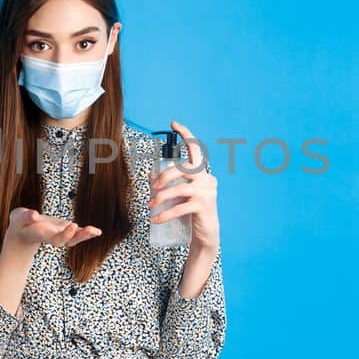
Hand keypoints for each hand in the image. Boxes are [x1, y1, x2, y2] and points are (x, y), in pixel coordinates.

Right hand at [3, 207, 102, 251]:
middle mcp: (52, 236)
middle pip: (67, 241)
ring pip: (73, 238)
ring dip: (85, 235)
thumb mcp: (18, 217)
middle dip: (79, 236)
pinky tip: (97, 231)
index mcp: (41, 234)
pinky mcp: (63, 230)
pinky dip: (86, 232)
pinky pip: (76, 233)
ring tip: (97, 232)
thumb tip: (34, 215)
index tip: (73, 225)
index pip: (54, 237)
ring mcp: (59, 234)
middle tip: (93, 231)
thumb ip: (25, 216)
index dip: (65, 234)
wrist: (23, 232)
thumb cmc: (20, 224)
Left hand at [147, 120, 220, 254]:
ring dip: (162, 197)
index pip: (196, 150)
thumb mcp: (180, 195)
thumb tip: (150, 175)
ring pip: (180, 188)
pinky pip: (180, 207)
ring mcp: (207, 192)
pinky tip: (156, 219)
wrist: (206, 234)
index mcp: (202, 173)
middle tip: (152, 188)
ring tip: (151, 205)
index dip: (186, 135)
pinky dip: (165, 214)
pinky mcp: (204, 206)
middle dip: (165, 177)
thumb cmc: (191, 212)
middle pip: (184, 168)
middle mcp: (208, 179)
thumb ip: (170, 184)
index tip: (174, 124)